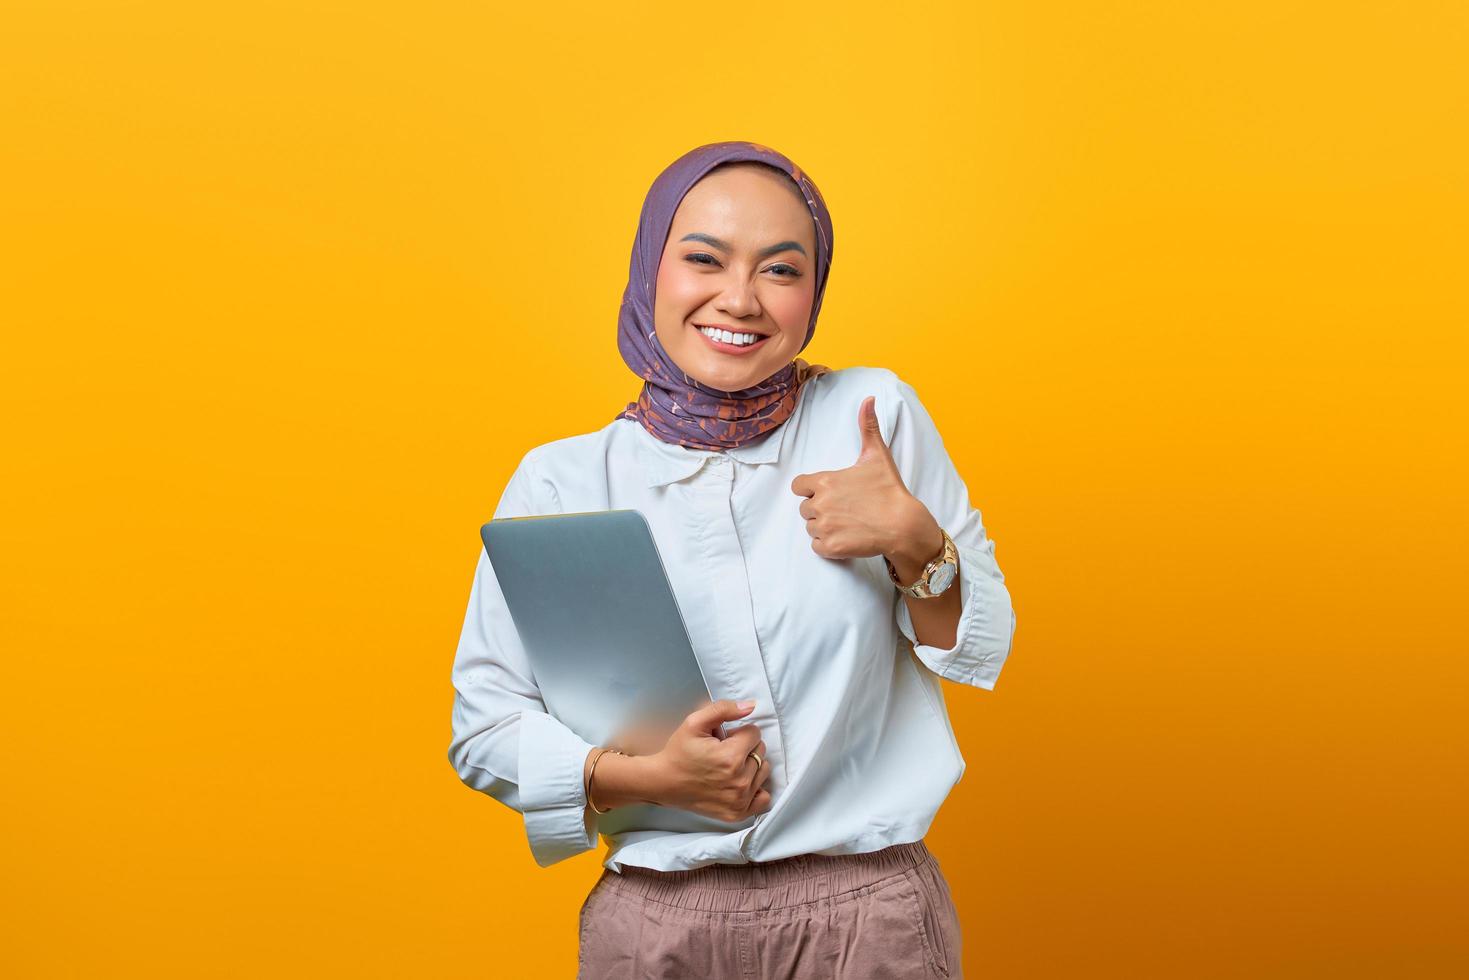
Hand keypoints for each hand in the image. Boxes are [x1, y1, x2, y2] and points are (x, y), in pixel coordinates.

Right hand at [645, 699, 771, 822]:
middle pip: (761, 751)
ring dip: (751, 766)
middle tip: (723, 752)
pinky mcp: (738, 813)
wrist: (663, 782)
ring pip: (763, 771)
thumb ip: (724, 710)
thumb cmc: (678, 753)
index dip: (738, 732)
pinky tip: (739, 782)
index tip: (724, 738)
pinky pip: (763, 798)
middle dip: (745, 747)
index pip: (755, 733)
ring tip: (728, 767)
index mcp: (731, 757)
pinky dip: (755, 789)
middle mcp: (739, 781)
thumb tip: (750, 706)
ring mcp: (740, 799)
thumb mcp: (695, 722)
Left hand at [790, 395, 927, 559]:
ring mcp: (824, 527)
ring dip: (825, 527)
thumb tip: (869, 398)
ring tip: (848, 523)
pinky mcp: (830, 547)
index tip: (830, 492)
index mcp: (824, 481)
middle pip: (804, 508)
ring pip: (811, 528)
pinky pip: (816, 547)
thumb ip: (867, 426)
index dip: (811, 489)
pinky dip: (828, 546)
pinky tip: (847, 537)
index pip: (798, 486)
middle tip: (845, 509)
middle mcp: (820, 504)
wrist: (904, 525)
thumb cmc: (890, 490)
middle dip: (820, 509)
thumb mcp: (877, 455)